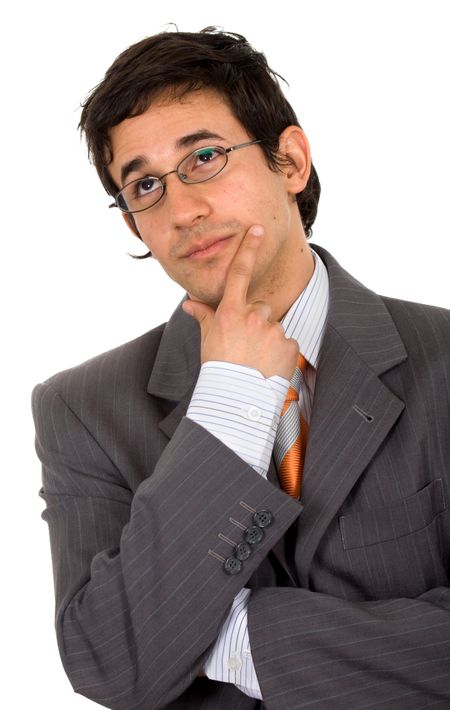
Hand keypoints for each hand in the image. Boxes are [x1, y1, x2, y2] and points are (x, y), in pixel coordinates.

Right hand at [182, 225, 298, 379]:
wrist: (236, 398)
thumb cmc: (218, 368)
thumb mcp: (207, 339)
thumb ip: (204, 316)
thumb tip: (189, 302)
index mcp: (231, 312)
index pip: (239, 272)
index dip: (248, 248)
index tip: (257, 230)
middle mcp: (253, 316)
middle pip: (260, 306)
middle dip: (256, 320)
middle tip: (246, 344)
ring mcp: (273, 329)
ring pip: (273, 327)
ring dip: (268, 338)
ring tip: (257, 360)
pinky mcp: (289, 344)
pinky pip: (287, 343)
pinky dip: (281, 353)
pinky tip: (269, 366)